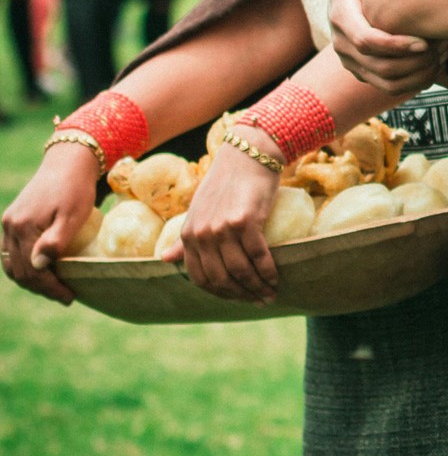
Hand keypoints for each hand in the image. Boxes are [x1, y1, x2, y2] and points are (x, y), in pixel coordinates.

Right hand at [1, 143, 98, 304]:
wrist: (68, 162)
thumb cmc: (76, 188)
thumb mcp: (73, 215)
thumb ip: (56, 241)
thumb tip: (40, 266)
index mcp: (23, 227)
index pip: (33, 271)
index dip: (51, 288)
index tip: (70, 297)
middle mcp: (10, 226)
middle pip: (20, 271)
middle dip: (42, 288)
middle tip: (65, 296)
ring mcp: (9, 223)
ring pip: (13, 264)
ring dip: (31, 280)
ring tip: (54, 288)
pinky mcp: (12, 220)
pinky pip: (11, 252)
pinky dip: (24, 266)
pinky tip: (41, 271)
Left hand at [178, 128, 280, 302]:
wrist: (247, 154)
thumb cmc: (226, 182)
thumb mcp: (199, 209)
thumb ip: (184, 239)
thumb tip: (164, 260)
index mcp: (188, 234)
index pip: (200, 278)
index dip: (220, 293)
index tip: (238, 298)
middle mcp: (202, 234)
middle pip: (221, 279)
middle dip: (241, 295)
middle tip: (259, 300)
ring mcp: (222, 228)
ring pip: (240, 271)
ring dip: (257, 287)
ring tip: (270, 293)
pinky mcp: (245, 221)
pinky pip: (258, 256)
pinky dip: (268, 272)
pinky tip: (275, 278)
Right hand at [330, 0, 447, 98]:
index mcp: (341, 15)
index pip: (365, 40)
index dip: (395, 45)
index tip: (424, 42)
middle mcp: (341, 43)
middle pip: (380, 66)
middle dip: (415, 61)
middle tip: (444, 46)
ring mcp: (351, 62)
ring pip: (387, 82)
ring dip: (419, 74)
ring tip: (444, 54)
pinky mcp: (364, 72)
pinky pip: (390, 88)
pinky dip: (416, 83)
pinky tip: (437, 66)